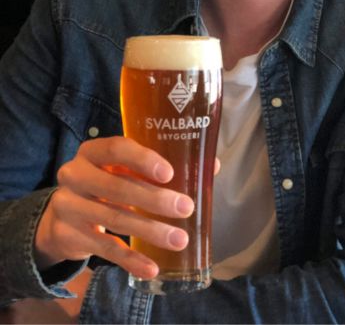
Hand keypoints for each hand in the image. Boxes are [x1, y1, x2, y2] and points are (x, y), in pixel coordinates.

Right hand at [34, 136, 194, 280]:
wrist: (62, 215)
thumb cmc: (106, 182)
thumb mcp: (124, 169)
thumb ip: (160, 166)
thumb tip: (211, 165)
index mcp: (92, 151)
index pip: (116, 149)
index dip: (143, 160)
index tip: (170, 173)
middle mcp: (75, 174)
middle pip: (117, 187)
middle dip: (155, 199)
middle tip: (186, 208)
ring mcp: (69, 206)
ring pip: (114, 218)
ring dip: (150, 231)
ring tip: (180, 239)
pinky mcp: (69, 236)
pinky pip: (104, 249)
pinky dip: (130, 259)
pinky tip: (151, 267)